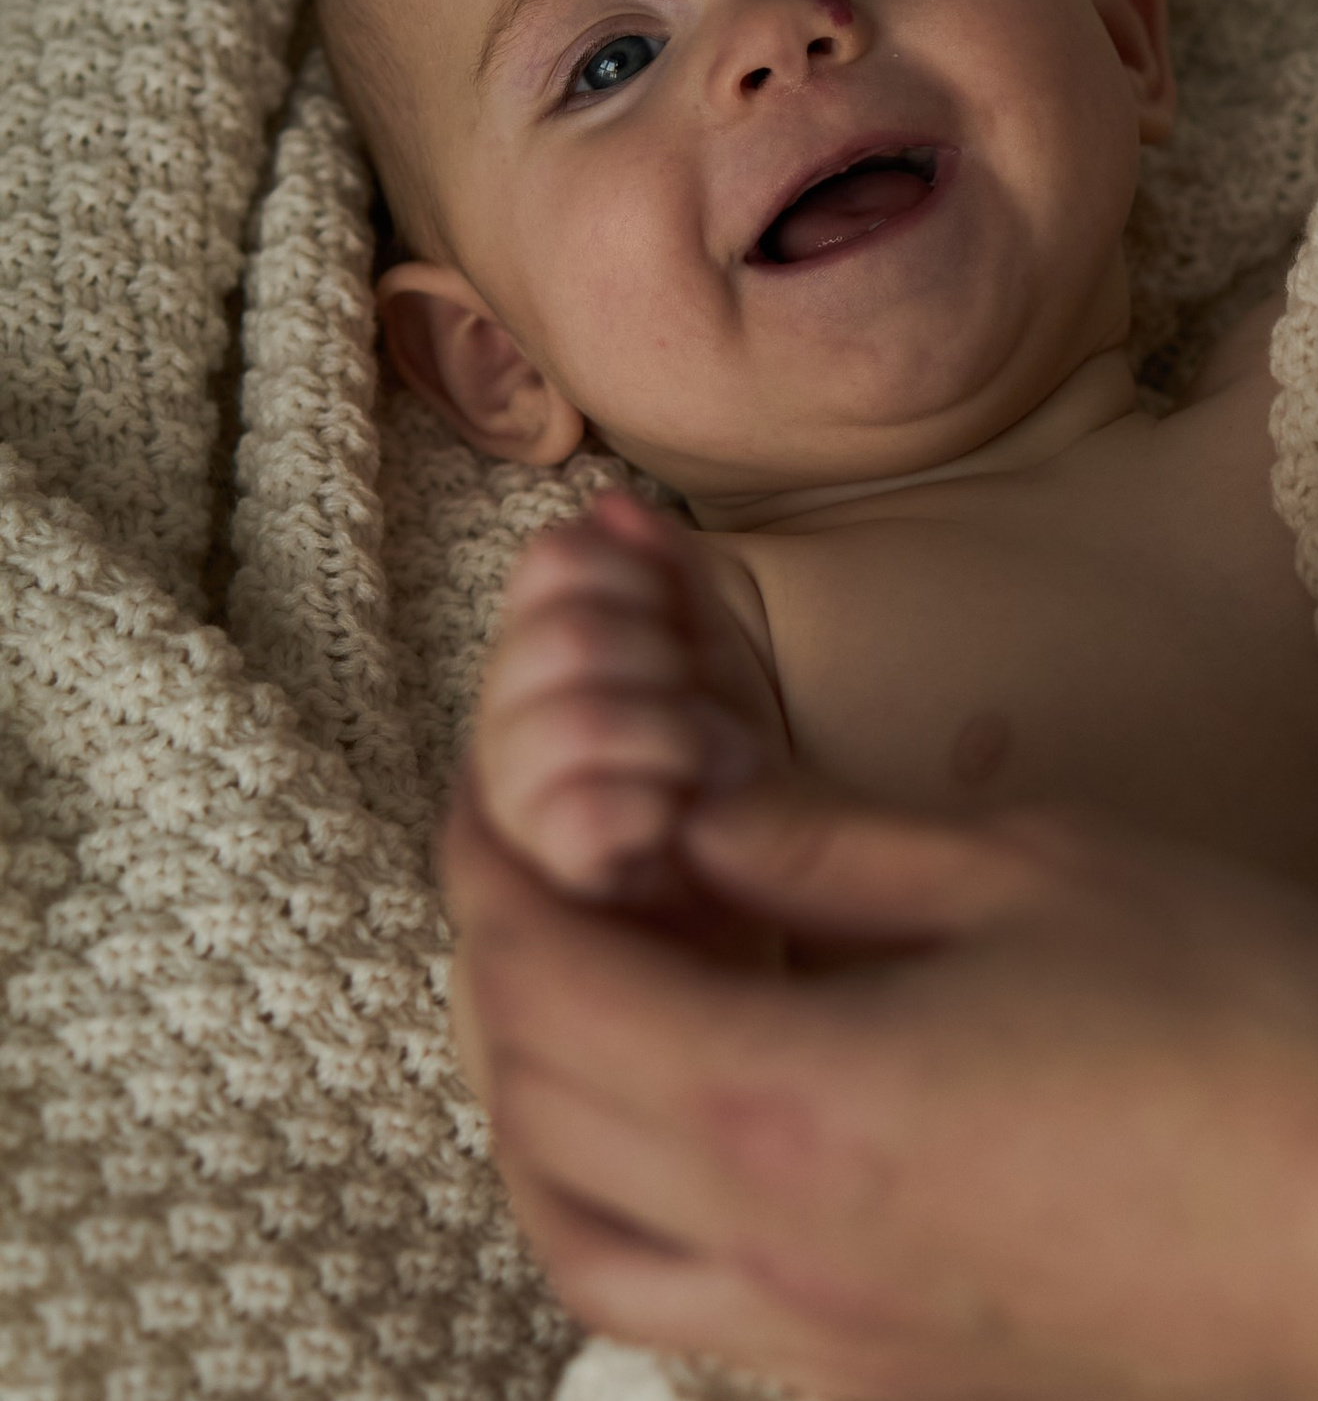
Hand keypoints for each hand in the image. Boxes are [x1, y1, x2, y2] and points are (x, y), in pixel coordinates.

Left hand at [438, 769, 1317, 1400]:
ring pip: (581, 1246)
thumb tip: (690, 815)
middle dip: (504, 981)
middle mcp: (770, 1248)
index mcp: (785, 1099)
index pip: (547, 984)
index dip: (496, 875)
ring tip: (593, 1007)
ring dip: (539, 1122)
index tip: (495, 790)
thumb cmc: (1255, 1031)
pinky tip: (705, 1122)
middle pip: (534, 1115)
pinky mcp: (898, 1382)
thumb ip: (829, 843)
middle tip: (540, 871)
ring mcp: (829, 1338)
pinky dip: (631, 1210)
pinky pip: (683, 1308)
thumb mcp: (1037, 871)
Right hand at [468, 493, 778, 910]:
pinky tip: (667, 823)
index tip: (681, 634)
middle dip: (661, 668)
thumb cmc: (711, 769)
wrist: (731, 898)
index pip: (552, 560)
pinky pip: (577, 818)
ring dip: (667, 739)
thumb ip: (664, 575)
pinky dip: (647, 809)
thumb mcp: (706, 656)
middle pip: (568, 637)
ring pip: (572, 722)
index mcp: (535, 647)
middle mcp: (501, 716)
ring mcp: (507, 802)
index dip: (637, 582)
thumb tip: (610, 503)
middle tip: (696, 716)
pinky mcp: (536, 880)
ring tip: (693, 774)